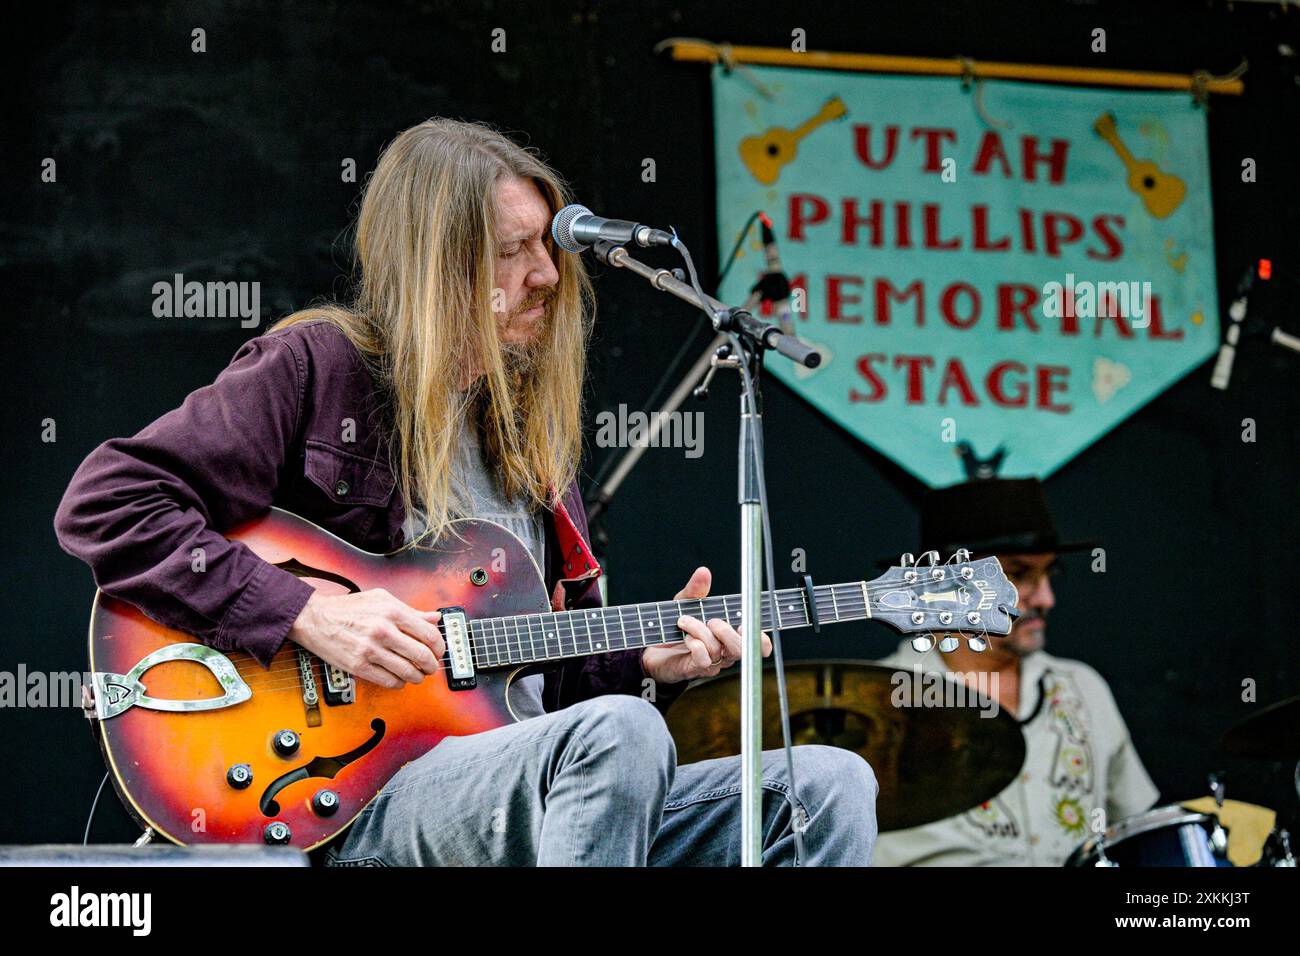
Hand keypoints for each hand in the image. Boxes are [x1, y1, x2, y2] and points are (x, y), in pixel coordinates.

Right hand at [288, 588, 444, 688]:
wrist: (315, 618)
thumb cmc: (349, 608)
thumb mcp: (382, 599)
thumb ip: (411, 610)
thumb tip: (434, 618)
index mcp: (392, 611)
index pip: (429, 634)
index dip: (439, 647)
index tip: (438, 651)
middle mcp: (383, 630)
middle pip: (422, 656)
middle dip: (431, 665)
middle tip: (431, 667)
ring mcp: (370, 649)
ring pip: (407, 672)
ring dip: (417, 677)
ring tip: (417, 674)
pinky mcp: (358, 666)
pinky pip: (388, 681)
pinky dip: (399, 683)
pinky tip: (399, 678)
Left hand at [641, 567, 771, 684]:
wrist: (652, 647)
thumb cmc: (676, 626)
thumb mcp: (686, 603)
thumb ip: (697, 589)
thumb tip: (703, 572)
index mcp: (730, 637)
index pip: (759, 646)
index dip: (761, 640)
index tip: (744, 626)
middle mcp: (725, 653)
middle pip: (741, 649)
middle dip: (726, 631)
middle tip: (710, 620)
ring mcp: (711, 664)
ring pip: (718, 650)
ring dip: (700, 630)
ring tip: (685, 620)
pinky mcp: (694, 669)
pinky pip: (703, 660)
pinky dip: (695, 644)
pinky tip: (686, 637)